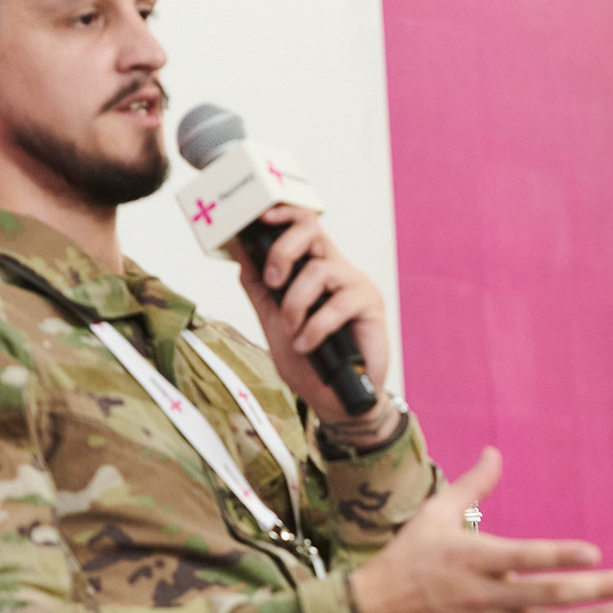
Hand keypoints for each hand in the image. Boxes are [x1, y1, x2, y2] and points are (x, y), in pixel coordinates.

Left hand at [233, 204, 394, 430]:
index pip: (303, 227)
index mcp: (315, 269)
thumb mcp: (273, 322)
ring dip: (295, 304)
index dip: (285, 214)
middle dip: (282, 251)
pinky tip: (308, 344)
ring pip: (319, 271)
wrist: (336, 398)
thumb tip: (242, 256)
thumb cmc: (311, 361)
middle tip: (273, 283)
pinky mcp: (371, 305)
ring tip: (292, 330)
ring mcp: (355, 286)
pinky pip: (337, 304)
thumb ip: (259, 289)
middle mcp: (337, 270)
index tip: (261, 218)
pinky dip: (315, 327)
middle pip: (312, 231)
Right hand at [347, 448, 612, 612]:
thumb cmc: (404, 561)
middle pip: (547, 597)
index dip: (560, 557)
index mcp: (472, 559)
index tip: (594, 553)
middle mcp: (483, 597)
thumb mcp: (433, 515)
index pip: (524, 558)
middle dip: (595, 590)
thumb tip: (495, 452)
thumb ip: (471, 486)